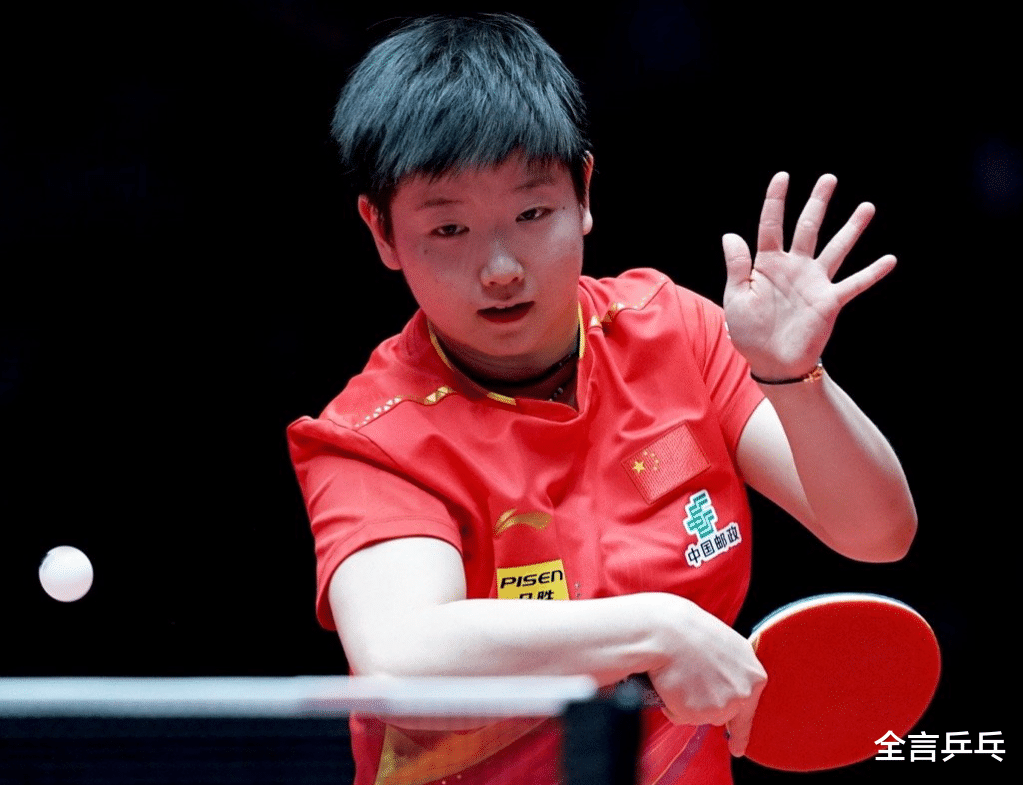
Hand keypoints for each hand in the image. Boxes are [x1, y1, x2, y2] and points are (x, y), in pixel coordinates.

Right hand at [647, 601, 766, 756]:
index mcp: (753, 672)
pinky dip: (672, 704)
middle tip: (691, 686)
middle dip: (707, 708)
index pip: (750, 708)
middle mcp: (743, 692)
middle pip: (723, 713)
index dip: (739, 729)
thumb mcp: (721, 645)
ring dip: (687, 701)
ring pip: (700, 715)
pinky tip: (671, 681)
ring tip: (679, 673)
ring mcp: (723, 705)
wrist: (664, 631)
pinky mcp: (699, 714)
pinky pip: (681, 716)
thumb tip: (719, 683)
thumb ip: (729, 669)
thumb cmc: (686, 630)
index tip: (737, 746)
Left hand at [722, 172, 895, 380]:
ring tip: (866, 207)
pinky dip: (871, 273)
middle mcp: (794, 267)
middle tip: (829, 178)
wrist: (771, 363)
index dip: (776, 201)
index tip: (783, 176)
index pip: (771, 226)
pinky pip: (854, 284)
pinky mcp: (829, 301)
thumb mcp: (736, 298)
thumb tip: (731, 234)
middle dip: (818, 203)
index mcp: (767, 264)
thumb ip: (737, 266)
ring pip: (836, 248)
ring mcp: (814, 282)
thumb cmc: (749, 332)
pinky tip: (889, 259)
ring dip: (851, 229)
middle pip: (808, 227)